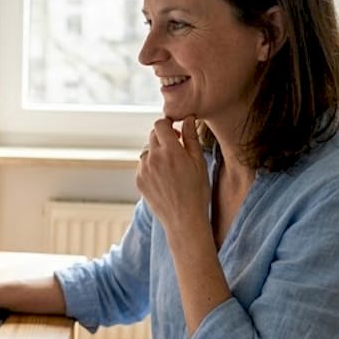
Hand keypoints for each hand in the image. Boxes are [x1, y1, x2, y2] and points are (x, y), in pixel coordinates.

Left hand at [135, 115, 210, 232]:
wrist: (184, 220)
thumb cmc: (197, 191)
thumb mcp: (199, 162)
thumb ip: (191, 138)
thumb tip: (188, 118)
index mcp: (170, 151)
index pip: (160, 124)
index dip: (168, 124)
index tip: (177, 132)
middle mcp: (153, 158)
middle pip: (153, 135)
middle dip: (164, 138)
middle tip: (177, 148)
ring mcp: (143, 170)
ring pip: (148, 151)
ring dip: (157, 152)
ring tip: (172, 167)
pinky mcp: (139, 180)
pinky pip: (143, 165)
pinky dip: (152, 166)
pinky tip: (165, 178)